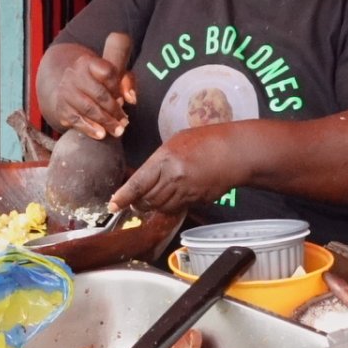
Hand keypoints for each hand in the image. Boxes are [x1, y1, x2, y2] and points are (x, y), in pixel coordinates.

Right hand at [52, 50, 136, 139]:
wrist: (70, 90)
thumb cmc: (97, 83)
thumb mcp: (113, 76)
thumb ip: (127, 83)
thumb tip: (131, 99)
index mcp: (88, 62)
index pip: (107, 72)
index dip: (117, 87)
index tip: (123, 99)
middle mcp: (74, 74)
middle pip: (98, 93)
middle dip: (114, 110)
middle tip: (124, 121)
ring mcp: (66, 91)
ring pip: (88, 108)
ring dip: (105, 121)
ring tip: (117, 131)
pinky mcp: (61, 108)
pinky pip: (76, 120)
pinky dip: (90, 129)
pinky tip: (101, 134)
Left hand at [108, 126, 245, 214]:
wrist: (235, 152)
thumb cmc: (206, 140)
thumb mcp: (176, 142)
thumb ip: (159, 160)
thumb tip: (146, 176)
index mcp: (165, 159)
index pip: (138, 183)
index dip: (123, 196)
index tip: (113, 204)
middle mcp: (174, 178)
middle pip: (148, 199)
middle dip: (138, 202)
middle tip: (134, 200)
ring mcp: (186, 191)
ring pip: (161, 207)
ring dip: (154, 204)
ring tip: (155, 195)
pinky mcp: (196, 200)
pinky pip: (177, 207)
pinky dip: (170, 205)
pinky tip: (174, 194)